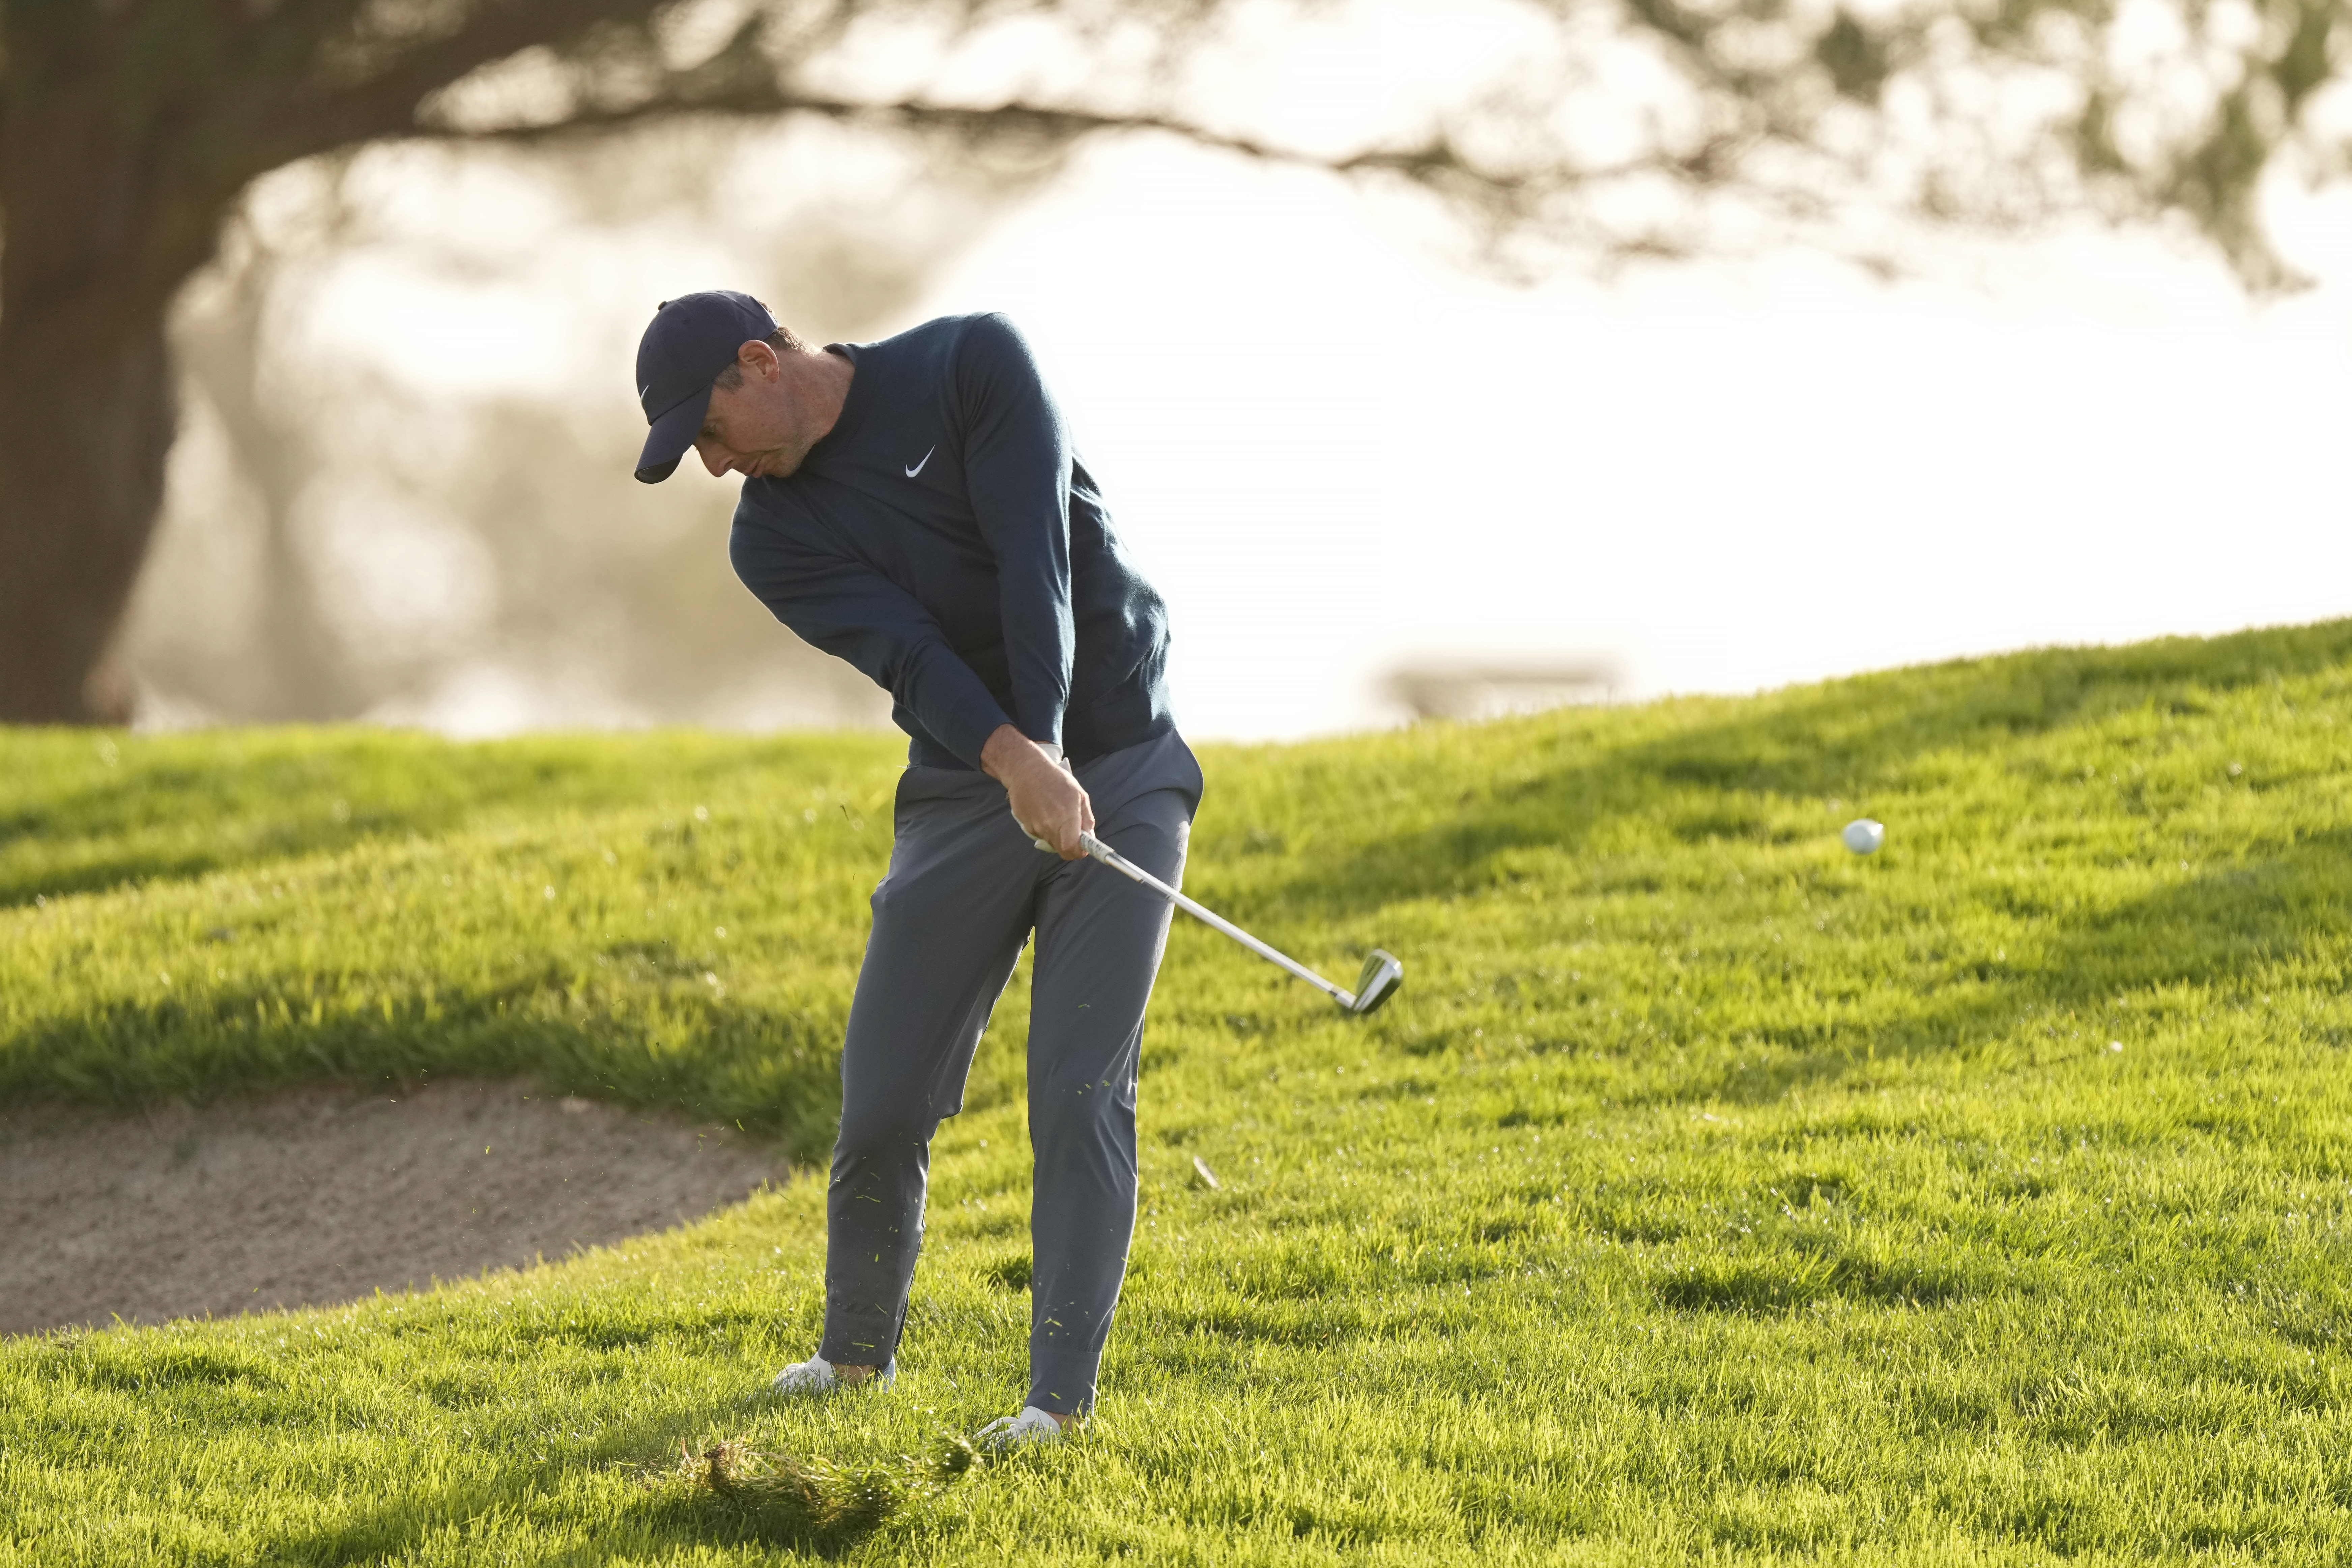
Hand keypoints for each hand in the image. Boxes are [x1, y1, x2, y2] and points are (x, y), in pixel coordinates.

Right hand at [981, 724, 1093, 858]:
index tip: (1083, 847)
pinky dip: (1045, 828)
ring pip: (1051, 842)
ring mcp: (1036, 827)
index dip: (1079, 852)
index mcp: (1066, 818)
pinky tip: (1044, 811)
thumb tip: (1089, 837)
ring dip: (1057, 835)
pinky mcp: (1026, 826)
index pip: (1071, 849)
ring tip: (1056, 814)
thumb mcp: (1079, 795)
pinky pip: (1040, 834)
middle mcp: (1049, 826)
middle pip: (1062, 850)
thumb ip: (1086, 819)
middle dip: (1070, 844)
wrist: (1026, 771)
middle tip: (1072, 830)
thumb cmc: (1056, 780)